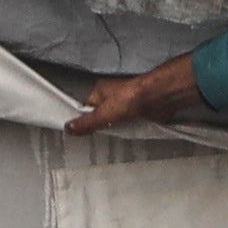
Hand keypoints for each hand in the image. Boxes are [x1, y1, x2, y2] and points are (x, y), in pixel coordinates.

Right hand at [66, 59, 195, 136]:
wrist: (159, 97)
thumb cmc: (133, 95)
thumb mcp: (103, 113)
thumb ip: (86, 123)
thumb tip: (69, 128)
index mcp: (101, 91)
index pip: (86, 108)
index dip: (84, 121)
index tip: (80, 133)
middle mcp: (113, 96)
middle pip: (101, 116)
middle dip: (102, 127)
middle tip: (102, 136)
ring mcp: (127, 104)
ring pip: (116, 121)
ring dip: (117, 129)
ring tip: (117, 134)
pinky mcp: (139, 112)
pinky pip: (130, 124)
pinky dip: (130, 130)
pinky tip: (130, 133)